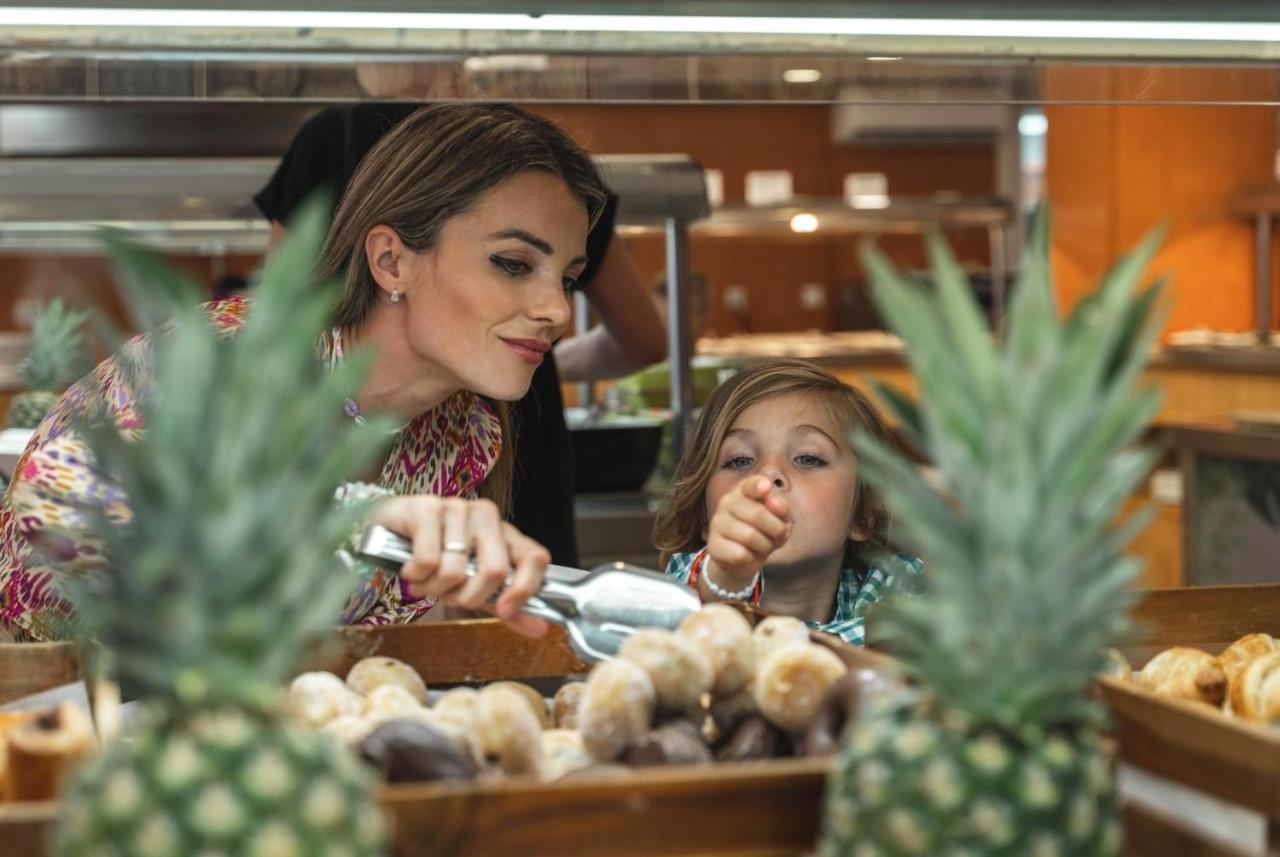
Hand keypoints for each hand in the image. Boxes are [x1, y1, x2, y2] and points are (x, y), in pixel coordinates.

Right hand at [367, 495, 549, 637]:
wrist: (387, 528)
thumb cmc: (436, 557)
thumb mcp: (473, 584)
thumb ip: (505, 606)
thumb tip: (540, 629)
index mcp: (505, 535)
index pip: (535, 557)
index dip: (525, 589)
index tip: (504, 610)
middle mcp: (487, 516)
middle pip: (495, 571)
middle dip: (467, 597)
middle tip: (448, 595)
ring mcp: (458, 508)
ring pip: (455, 571)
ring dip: (434, 588)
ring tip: (425, 580)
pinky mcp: (428, 508)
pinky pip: (427, 560)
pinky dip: (416, 576)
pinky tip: (411, 568)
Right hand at [706, 475, 791, 586]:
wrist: (743, 557)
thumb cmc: (763, 531)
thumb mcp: (780, 518)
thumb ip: (781, 507)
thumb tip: (774, 502)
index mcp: (744, 491)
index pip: (750, 485)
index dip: (758, 485)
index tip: (767, 487)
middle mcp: (727, 502)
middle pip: (757, 514)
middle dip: (776, 529)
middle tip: (778, 534)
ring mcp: (717, 523)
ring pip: (749, 536)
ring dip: (765, 545)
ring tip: (763, 545)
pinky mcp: (713, 545)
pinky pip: (740, 554)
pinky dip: (751, 558)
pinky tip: (749, 555)